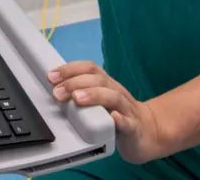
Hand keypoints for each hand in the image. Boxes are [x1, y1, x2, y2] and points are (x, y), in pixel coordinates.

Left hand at [47, 61, 166, 164]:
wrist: (148, 131)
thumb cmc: (118, 114)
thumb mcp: (99, 100)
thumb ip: (80, 92)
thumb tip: (53, 87)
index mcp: (106, 84)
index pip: (90, 68)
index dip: (70, 69)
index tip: (51, 76)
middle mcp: (116, 92)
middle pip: (99, 80)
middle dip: (75, 83)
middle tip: (57, 92)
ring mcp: (127, 109)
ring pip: (113, 97)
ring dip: (94, 95)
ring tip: (77, 99)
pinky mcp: (134, 128)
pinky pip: (128, 123)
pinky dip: (120, 119)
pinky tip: (113, 118)